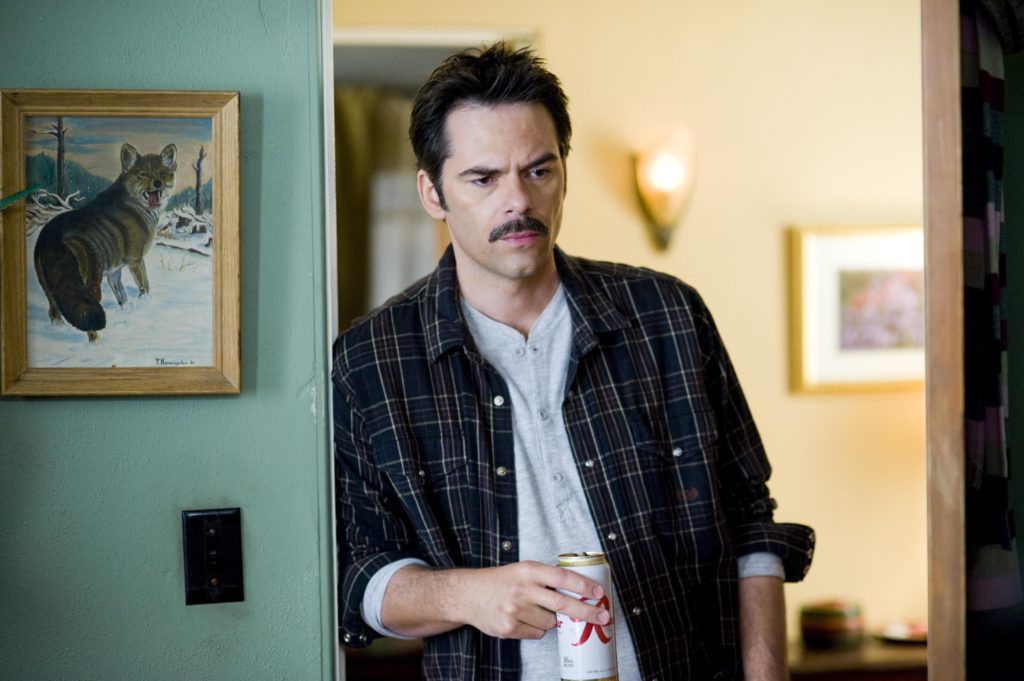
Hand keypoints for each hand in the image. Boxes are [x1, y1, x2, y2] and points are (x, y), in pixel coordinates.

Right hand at [459, 560, 610, 639]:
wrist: (468, 595)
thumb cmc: (500, 581)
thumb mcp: (522, 569)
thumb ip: (545, 578)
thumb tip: (578, 591)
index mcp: (528, 570)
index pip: (562, 578)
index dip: (583, 586)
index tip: (599, 593)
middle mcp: (522, 589)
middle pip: (563, 604)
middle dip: (587, 612)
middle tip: (603, 616)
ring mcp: (515, 610)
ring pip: (550, 622)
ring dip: (550, 619)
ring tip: (534, 609)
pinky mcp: (509, 628)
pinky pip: (537, 633)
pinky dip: (536, 628)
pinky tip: (524, 618)